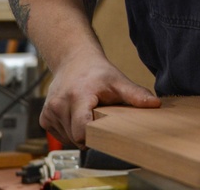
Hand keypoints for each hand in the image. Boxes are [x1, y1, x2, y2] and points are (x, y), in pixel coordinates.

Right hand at [39, 54, 159, 147]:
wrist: (73, 60)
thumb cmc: (96, 71)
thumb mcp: (118, 81)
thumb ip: (135, 94)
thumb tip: (155, 104)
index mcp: (77, 97)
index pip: (81, 131)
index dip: (94, 135)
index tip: (105, 129)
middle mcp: (59, 106)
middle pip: (76, 138)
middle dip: (91, 133)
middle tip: (100, 118)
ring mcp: (49, 113)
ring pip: (68, 139)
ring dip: (80, 132)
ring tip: (87, 113)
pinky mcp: (44, 119)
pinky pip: (60, 136)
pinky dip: (70, 130)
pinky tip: (77, 115)